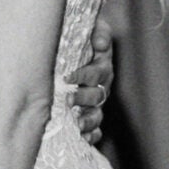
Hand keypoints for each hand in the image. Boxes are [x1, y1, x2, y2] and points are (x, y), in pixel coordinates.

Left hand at [70, 12, 112, 144]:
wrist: (75, 47)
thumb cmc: (81, 37)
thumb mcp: (92, 29)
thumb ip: (99, 32)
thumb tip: (101, 42)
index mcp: (102, 67)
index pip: (96, 73)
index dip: (83, 76)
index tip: (67, 77)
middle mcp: (101, 87)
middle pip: (96, 96)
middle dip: (82, 99)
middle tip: (67, 99)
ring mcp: (96, 103)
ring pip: (96, 115)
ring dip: (87, 120)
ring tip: (76, 124)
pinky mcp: (90, 115)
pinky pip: (96, 130)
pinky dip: (91, 135)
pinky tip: (83, 139)